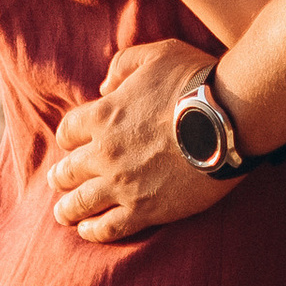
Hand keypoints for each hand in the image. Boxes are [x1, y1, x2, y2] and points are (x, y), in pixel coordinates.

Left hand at [48, 39, 227, 240]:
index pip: (67, 132)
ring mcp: (122, 184)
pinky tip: (87, 231)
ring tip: (64, 214)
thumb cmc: (196, 82)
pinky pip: (107, 228)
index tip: (73, 145)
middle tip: (59, 181)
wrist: (227, 120)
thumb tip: (104, 87)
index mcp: (102, 116)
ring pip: (80, 203)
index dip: (68, 138)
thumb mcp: (157, 54)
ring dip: (68, 209)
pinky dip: (92, 231)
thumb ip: (123, 65)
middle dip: (60, 177)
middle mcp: (104, 153)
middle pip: (67, 171)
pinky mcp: (144, 209)